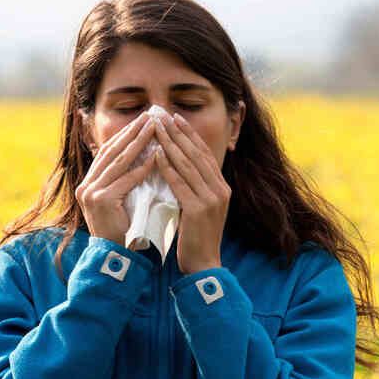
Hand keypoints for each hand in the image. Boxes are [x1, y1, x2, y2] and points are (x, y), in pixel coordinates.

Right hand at [76, 114, 158, 245]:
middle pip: (112, 152)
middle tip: (150, 116)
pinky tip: (155, 157)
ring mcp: (91, 192)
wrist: (114, 257)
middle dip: (132, 132)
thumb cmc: (123, 231)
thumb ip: (124, 182)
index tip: (142, 121)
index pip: (108, 152)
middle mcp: (86, 185)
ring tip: (154, 129)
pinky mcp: (101, 201)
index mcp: (89, 184)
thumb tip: (142, 158)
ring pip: (119, 162)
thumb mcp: (121, 202)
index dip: (125, 135)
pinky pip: (126, 180)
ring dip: (138, 143)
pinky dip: (141, 168)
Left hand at [152, 111, 228, 274]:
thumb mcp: (201, 208)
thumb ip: (195, 188)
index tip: (175, 118)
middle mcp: (220, 190)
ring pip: (188, 165)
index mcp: (222, 188)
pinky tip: (156, 155)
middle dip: (178, 133)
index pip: (204, 154)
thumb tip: (179, 166)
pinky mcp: (199, 210)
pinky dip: (167, 167)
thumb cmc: (197, 238)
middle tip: (163, 115)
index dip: (190, 135)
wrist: (203, 264)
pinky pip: (180, 183)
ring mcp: (211, 200)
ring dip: (170, 144)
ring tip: (156, 128)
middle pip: (197, 154)